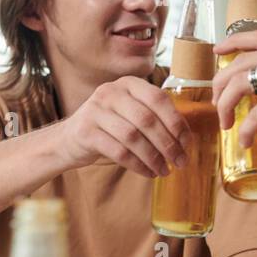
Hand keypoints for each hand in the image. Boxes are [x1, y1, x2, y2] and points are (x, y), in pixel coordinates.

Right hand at [58, 75, 190, 176]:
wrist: (70, 139)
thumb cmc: (111, 128)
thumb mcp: (132, 113)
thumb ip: (155, 118)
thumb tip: (186, 141)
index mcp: (128, 84)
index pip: (159, 99)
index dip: (176, 122)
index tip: (187, 144)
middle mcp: (110, 92)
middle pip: (147, 119)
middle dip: (168, 144)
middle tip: (180, 162)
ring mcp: (95, 110)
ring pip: (133, 137)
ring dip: (153, 157)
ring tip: (165, 171)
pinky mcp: (85, 131)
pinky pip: (118, 151)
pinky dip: (138, 165)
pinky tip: (148, 173)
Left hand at [212, 30, 256, 150]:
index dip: (233, 42)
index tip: (218, 51)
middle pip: (240, 63)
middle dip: (220, 84)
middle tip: (217, 103)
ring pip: (240, 85)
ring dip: (226, 105)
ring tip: (226, 123)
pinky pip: (256, 114)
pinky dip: (246, 130)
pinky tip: (246, 140)